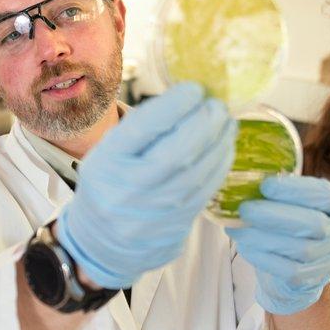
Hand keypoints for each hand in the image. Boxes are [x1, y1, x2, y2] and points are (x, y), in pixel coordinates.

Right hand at [57, 83, 235, 289]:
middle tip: (218, 104)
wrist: (103, 241)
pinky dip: (220, 165)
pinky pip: (205, 191)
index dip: (175, 105)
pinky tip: (225, 147)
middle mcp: (129, 190)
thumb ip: (143, 129)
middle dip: (206, 122)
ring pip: (198, 173)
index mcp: (107, 162)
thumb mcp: (110, 153)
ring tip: (227, 121)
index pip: (144, 128)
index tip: (195, 88)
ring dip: (219, 142)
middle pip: (178, 152)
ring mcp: (154, 212)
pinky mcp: (175, 226)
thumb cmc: (110, 184)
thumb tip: (190, 98)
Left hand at [226, 176, 329, 314]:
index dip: (296, 190)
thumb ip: (274, 192)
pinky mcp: (310, 279)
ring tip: (238, 229)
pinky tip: (245, 247)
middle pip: (314, 224)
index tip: (265, 185)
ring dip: (264, 238)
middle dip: (275, 216)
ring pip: (300, 249)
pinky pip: (289, 271)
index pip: (324, 195)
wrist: (290, 267)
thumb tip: (242, 181)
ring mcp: (326, 258)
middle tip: (245, 209)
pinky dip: (263, 258)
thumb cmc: (286, 226)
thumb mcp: (287, 203)